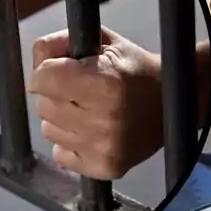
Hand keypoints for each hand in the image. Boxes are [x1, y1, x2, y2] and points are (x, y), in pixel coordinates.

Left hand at [29, 26, 162, 179]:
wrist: (174, 102)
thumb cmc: (132, 68)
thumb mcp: (100, 41)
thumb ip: (59, 43)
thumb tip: (36, 63)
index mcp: (104, 83)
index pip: (42, 79)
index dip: (46, 71)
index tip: (60, 70)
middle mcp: (104, 119)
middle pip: (43, 106)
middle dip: (55, 95)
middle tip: (79, 91)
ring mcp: (105, 148)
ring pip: (49, 130)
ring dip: (61, 119)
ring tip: (88, 111)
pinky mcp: (106, 169)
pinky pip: (60, 154)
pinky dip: (69, 143)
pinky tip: (90, 132)